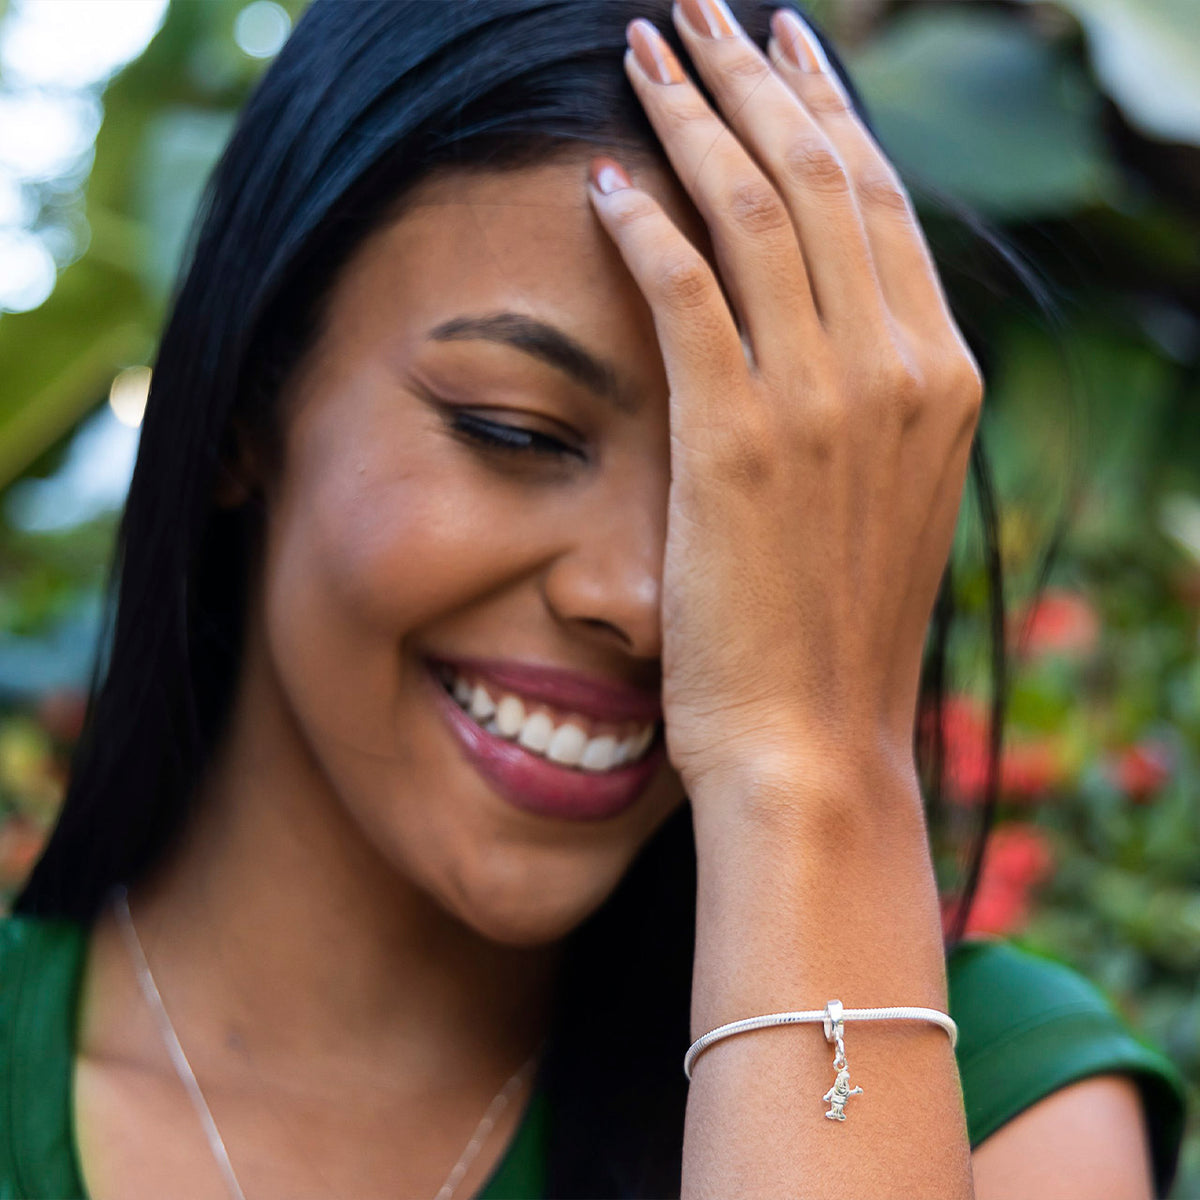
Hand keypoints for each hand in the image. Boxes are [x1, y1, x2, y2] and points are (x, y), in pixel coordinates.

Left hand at [586, 2, 983, 804]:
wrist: (815, 745)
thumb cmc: (833, 642)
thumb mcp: (878, 506)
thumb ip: (863, 412)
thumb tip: (823, 341)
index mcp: (938, 379)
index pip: (881, 207)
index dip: (828, 115)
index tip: (788, 56)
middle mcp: (895, 368)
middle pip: (822, 176)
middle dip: (758, 77)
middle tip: (706, 10)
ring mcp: (819, 399)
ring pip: (754, 210)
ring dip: (694, 114)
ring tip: (646, 49)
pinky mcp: (733, 440)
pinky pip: (687, 291)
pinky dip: (644, 223)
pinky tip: (604, 177)